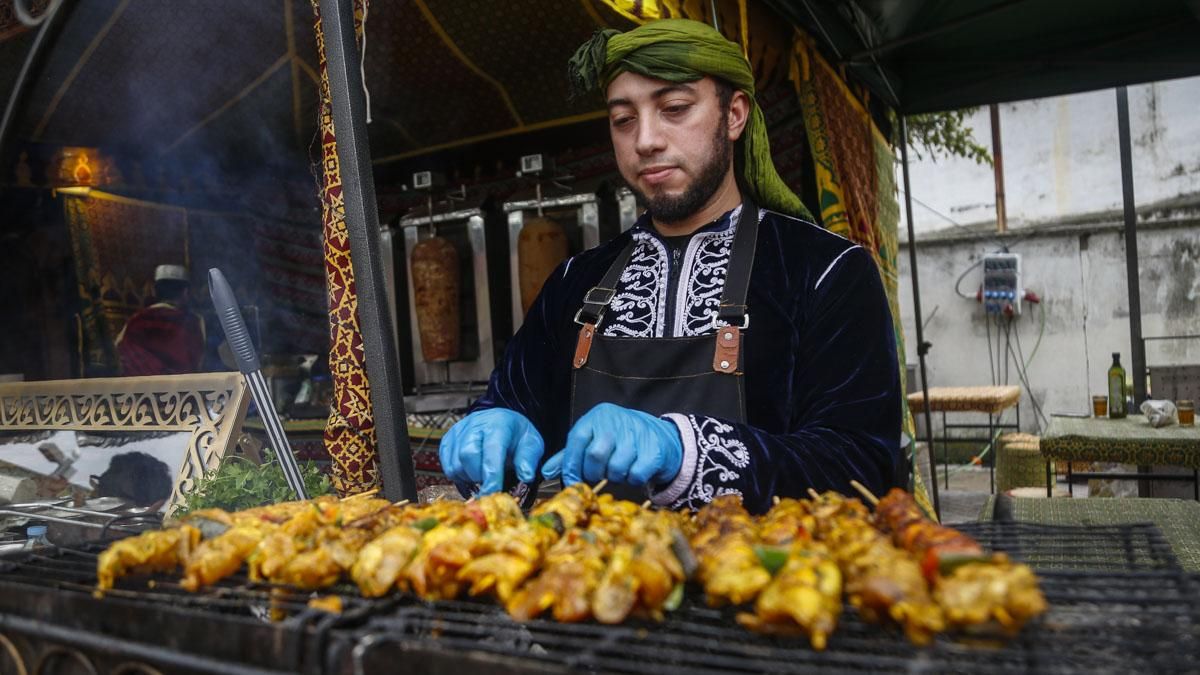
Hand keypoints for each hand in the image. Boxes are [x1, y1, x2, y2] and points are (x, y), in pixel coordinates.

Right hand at [439, 408, 543, 494]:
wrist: (502, 421)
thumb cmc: (516, 435)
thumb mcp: (532, 444)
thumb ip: (528, 461)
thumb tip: (526, 477)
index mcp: (498, 425)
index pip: (491, 451)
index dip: (491, 475)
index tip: (494, 493)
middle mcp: (474, 425)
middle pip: (467, 456)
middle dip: (479, 477)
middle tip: (491, 482)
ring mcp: (458, 432)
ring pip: (454, 464)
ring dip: (468, 478)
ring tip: (483, 475)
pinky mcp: (447, 441)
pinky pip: (447, 466)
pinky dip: (458, 476)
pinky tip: (471, 474)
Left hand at [541, 403, 681, 487]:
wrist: (660, 436)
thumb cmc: (620, 439)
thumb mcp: (594, 439)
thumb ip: (570, 455)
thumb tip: (546, 472)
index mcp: (597, 416)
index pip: (576, 439)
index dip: (571, 463)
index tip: (572, 480)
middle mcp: (616, 421)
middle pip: (595, 455)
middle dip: (594, 472)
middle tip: (600, 474)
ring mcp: (637, 433)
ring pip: (616, 467)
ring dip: (615, 477)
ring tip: (619, 471)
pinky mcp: (654, 449)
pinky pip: (636, 474)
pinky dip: (633, 479)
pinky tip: (634, 472)